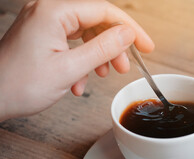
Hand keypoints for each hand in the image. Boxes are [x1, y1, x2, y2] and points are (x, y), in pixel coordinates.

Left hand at [0, 0, 153, 121]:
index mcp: (54, 11)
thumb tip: (127, 34)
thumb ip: (102, 48)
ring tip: (103, 74)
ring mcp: (45, 22)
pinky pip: (73, 42)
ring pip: (87, 32)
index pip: (104, 11)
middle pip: (96, 20)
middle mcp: (49, 10)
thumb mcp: (69, 68)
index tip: (146, 46)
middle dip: (113, 45)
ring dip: (99, 55)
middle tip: (124, 66)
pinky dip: (83, 60)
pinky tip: (80, 81)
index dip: (130, 29)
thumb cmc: (19, 85)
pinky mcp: (43, 35)